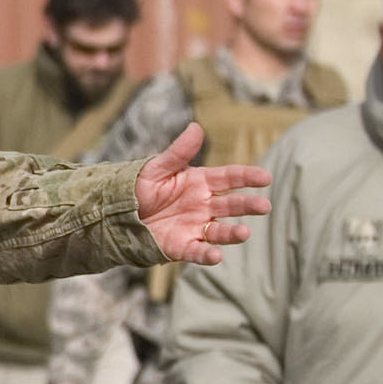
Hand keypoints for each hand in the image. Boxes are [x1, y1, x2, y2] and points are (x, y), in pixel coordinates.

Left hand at [136, 123, 271, 265]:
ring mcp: (195, 226)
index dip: (248, 177)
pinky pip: (197, 251)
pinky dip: (207, 255)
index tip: (265, 177)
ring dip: (233, 233)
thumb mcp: (157, 168)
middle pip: (231, 205)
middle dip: (248, 205)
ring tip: (244, 233)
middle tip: (263, 206)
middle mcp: (203, 205)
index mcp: (200, 182)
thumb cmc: (139, 187)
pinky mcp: (182, 245)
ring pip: (220, 231)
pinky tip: (216, 255)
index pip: (230, 177)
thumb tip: (196, 127)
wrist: (117, 212)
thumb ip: (178, 152)